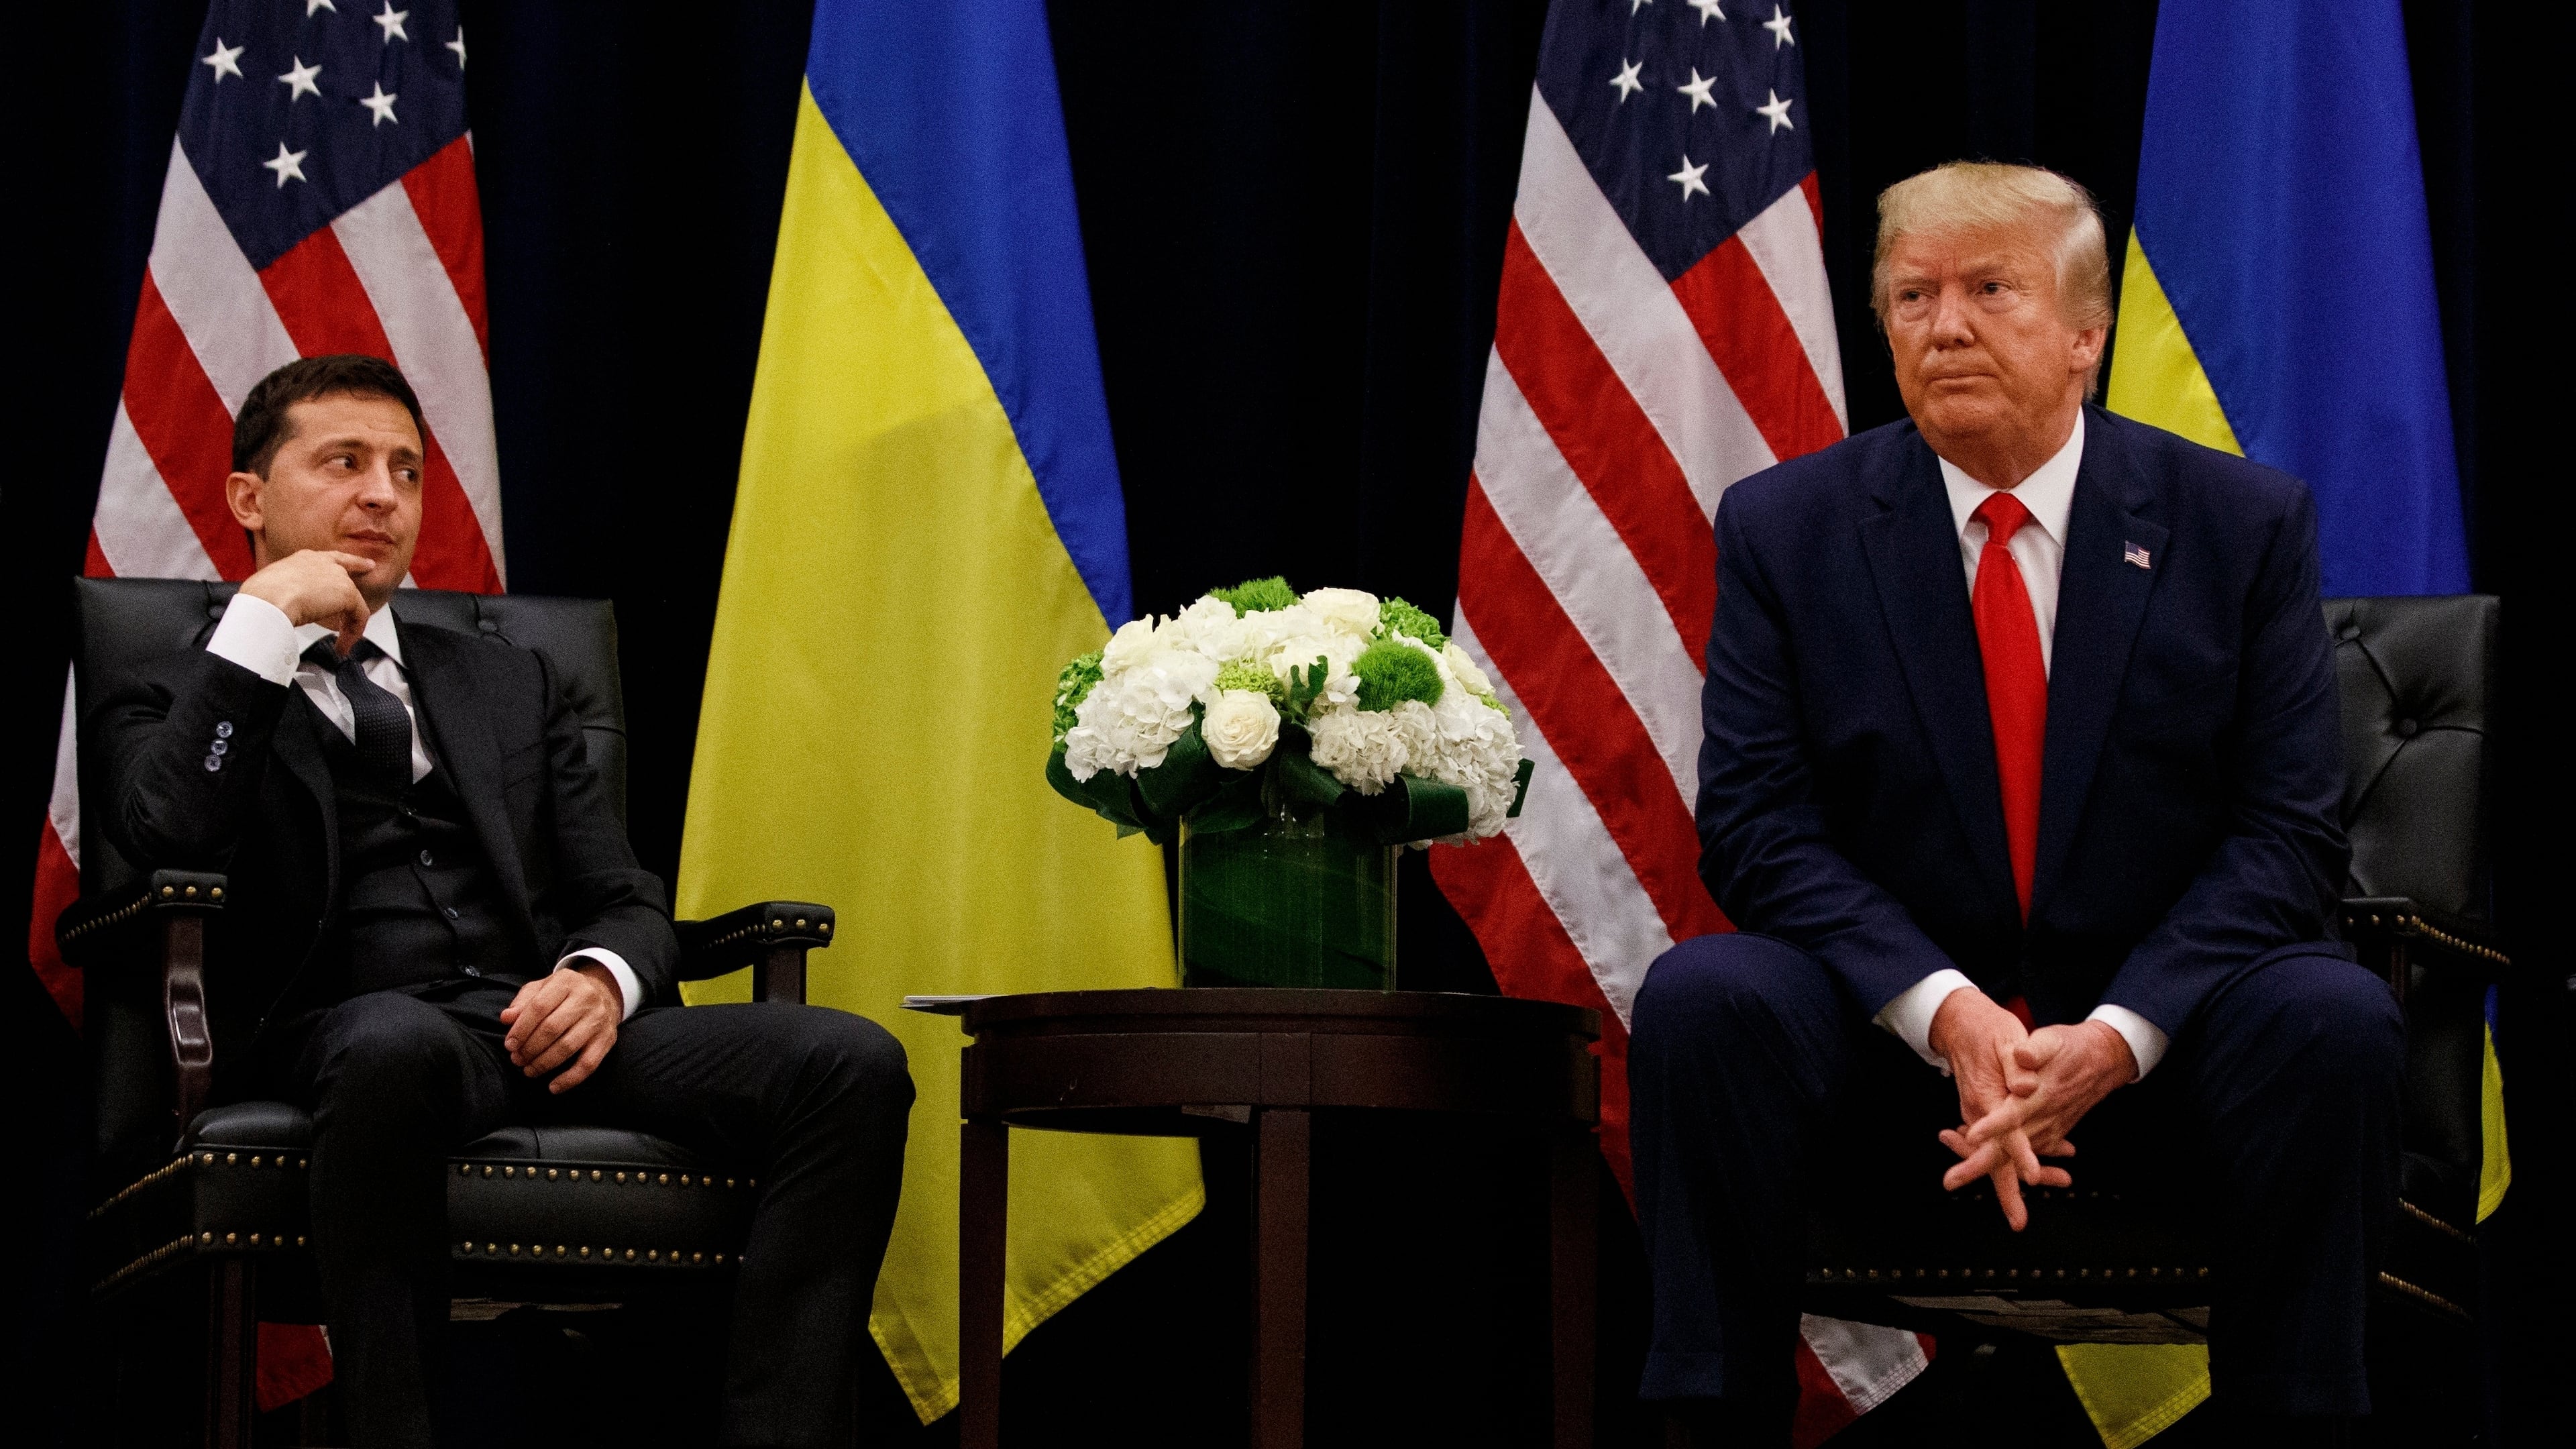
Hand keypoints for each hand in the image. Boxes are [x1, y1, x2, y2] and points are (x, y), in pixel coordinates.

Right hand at [239, 549, 377, 655]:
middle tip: (352, 622)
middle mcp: (324, 563)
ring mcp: (337, 576)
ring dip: (347, 626)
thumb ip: (288, 590)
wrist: (267, 600)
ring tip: (340, 643)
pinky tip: (342, 645)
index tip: (366, 565)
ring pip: (352, 603)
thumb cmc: (261, 595)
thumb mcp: (274, 587)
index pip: (334, 559)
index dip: (353, 563)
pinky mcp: (347, 594)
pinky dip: (353, 633)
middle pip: (348, 581)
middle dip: (351, 603)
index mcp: (305, 559)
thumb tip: (287, 605)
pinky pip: (359, 616)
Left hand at [499, 962, 623, 1093]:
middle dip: (530, 1048)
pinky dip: (570, 1079)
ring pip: (567, 1047)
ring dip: (544, 1063)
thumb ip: (523, 1002)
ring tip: (529, 1070)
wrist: (603, 994)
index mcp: (566, 982)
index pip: (539, 1007)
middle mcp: (586, 998)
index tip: (509, 1045)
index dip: (521, 1029)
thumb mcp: (542, 989)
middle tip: (517, 1060)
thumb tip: (507, 1019)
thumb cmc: (564, 995)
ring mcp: (598, 1020)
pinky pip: (588, 1064)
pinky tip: (553, 1087)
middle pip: (552, 1028)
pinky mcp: (607, 1039)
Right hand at [1927, 989, 2064, 1229]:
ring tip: (2062, 1180)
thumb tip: (2025, 1085)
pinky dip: (2027, 1152)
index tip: (2031, 1176)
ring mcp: (1982, 1115)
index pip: (2002, 1133)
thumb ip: (2018, 1061)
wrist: (1963, 1023)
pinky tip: (2058, 1153)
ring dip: (2026, 1172)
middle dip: (2007, 1191)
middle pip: (1993, 1159)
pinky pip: (2005, 1142)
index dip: (2018, 1155)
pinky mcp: (1989, 1113)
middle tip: (2018, 1220)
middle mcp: (1980, 1111)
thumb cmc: (1988, 1030)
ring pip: (2000, 1155)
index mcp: (1985, 1096)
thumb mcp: (2007, 1038)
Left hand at [1961, 1021, 2134, 1162]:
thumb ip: (2036, 1049)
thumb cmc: (2073, 1049)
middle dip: (1978, 1165)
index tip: (1971, 1134)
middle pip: (2008, 1149)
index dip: (1993, 1126)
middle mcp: (2044, 1119)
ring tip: (1949, 1166)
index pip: (2014, 1115)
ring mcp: (2047, 1130)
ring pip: (2011, 1157)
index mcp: (2042, 1096)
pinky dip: (1997, 1156)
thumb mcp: (2054, 1040)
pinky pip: (2021, 1153)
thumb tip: (2021, 1054)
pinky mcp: (2049, 1134)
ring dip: (1980, 1161)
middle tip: (1950, 1181)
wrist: (2103, 1062)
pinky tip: (1969, 1149)